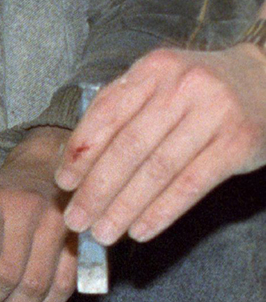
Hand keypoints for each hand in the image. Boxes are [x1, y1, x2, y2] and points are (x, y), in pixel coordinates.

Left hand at [58, 40, 265, 243]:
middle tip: (75, 219)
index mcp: (155, 68)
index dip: (81, 153)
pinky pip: (191, 184)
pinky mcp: (238, 143)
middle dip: (96, 189)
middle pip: (128, 147)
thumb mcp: (160, 83)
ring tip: (102, 232)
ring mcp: (215, 114)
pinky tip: (140, 230)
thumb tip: (74, 162)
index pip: (106, 115)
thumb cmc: (198, 90)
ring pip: (157, 170)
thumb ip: (121, 111)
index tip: (64, 183)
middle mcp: (184, 87)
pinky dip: (161, 211)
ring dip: (124, 207)